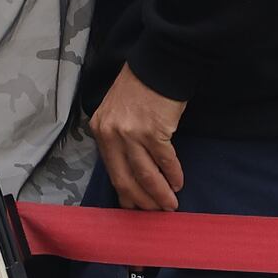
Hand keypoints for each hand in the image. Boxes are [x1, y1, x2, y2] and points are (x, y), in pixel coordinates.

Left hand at [90, 65, 190, 214]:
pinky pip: (164, 161)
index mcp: (100, 130)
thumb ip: (118, 138)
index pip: (111, 170)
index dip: (125, 193)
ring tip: (169, 205)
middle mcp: (111, 134)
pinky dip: (173, 175)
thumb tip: (131, 168)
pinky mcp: (154, 131)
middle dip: (141, 201)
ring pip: (145, 175)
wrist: (159, 64)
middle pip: (125, 179)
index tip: (134, 206)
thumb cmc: (140, 87)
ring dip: (159, 194)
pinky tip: (178, 183)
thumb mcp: (117, 112)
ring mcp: (131, 133)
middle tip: (154, 213)